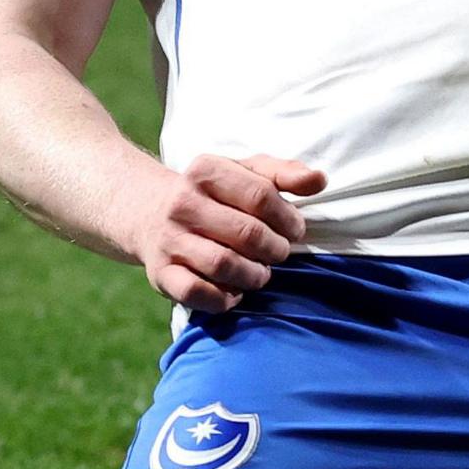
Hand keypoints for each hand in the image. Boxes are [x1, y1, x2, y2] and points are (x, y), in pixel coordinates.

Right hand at [121, 153, 325, 314]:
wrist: (149, 212)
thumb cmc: (213, 194)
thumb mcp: (245, 172)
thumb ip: (284, 173)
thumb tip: (319, 180)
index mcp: (206, 170)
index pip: (261, 195)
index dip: (288, 218)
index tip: (295, 230)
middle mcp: (183, 203)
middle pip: (247, 232)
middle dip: (275, 249)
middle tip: (279, 253)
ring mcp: (169, 239)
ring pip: (223, 264)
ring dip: (255, 275)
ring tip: (262, 273)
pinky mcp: (161, 273)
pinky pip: (196, 292)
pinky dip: (223, 298)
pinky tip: (235, 292)